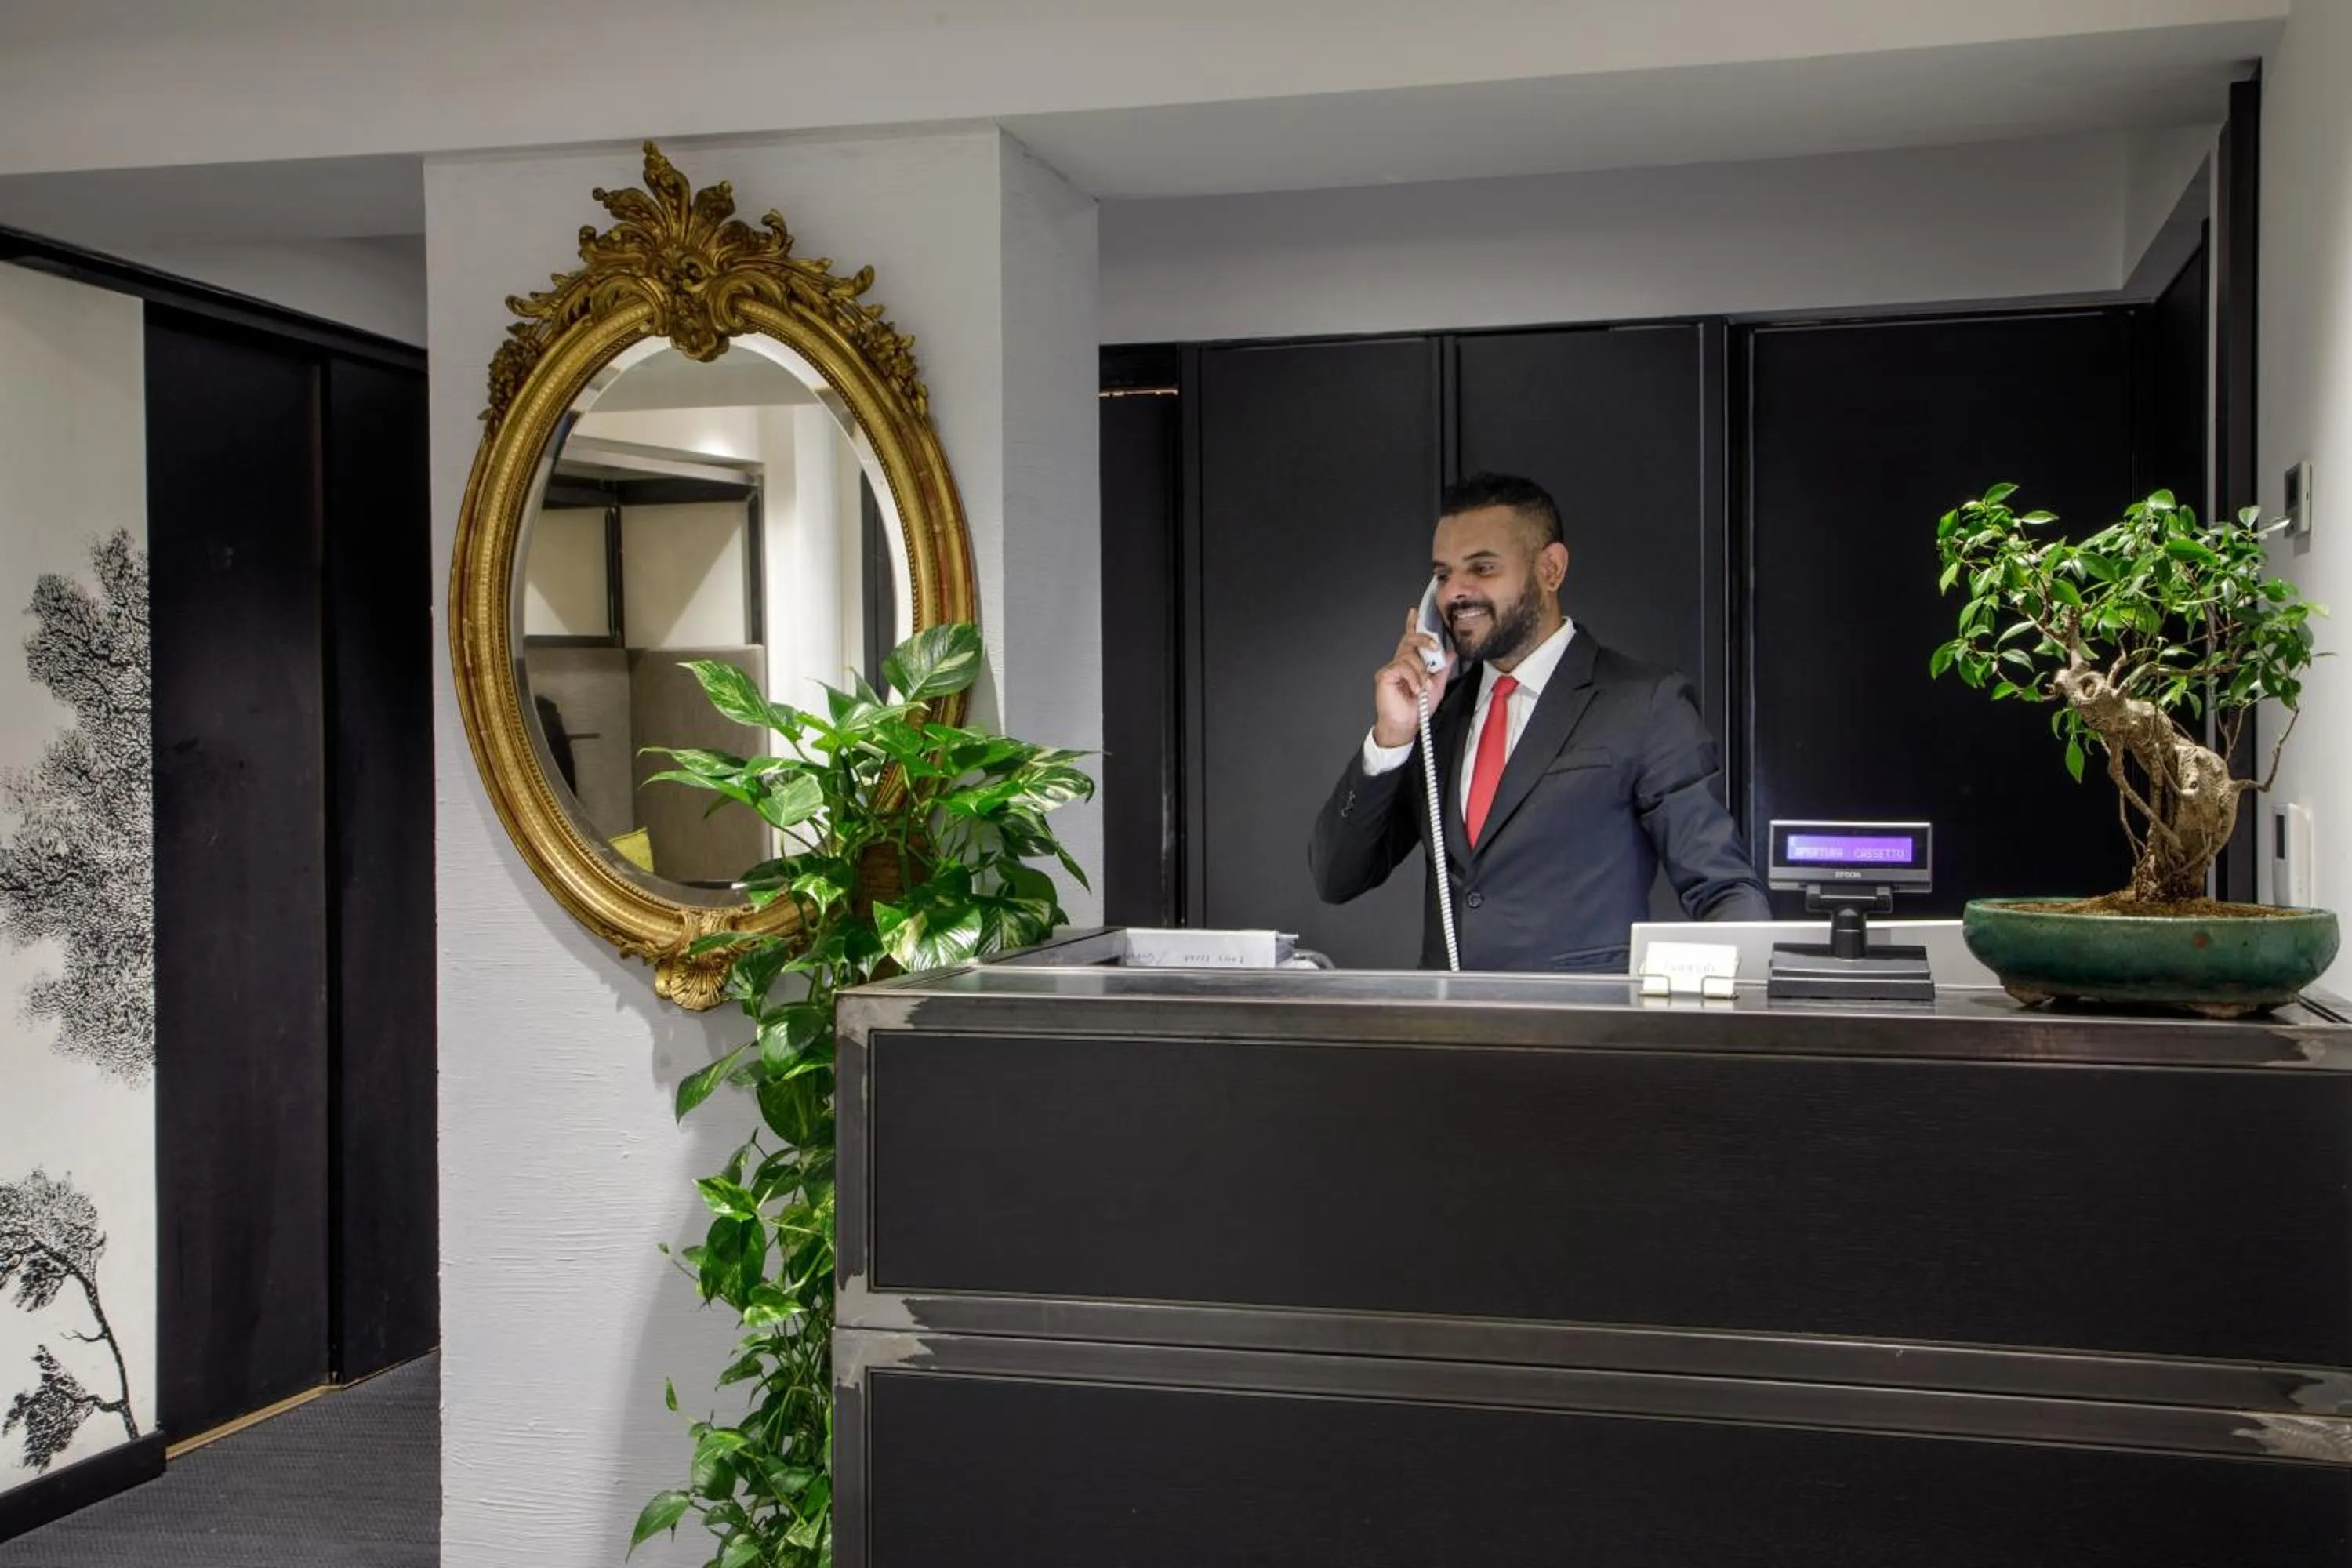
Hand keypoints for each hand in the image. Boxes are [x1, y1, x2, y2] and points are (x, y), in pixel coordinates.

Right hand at [1371, 606, 1452, 747]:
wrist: (1406, 725)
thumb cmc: (1418, 708)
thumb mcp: (1437, 685)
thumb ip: (1442, 668)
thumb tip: (1450, 652)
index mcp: (1411, 662)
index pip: (1412, 639)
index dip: (1413, 625)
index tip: (1415, 612)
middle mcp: (1400, 661)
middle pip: (1410, 640)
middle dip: (1425, 640)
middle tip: (1434, 648)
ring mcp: (1391, 668)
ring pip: (1410, 656)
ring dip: (1422, 673)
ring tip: (1424, 688)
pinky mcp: (1384, 675)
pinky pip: (1402, 667)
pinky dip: (1413, 678)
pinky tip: (1415, 689)